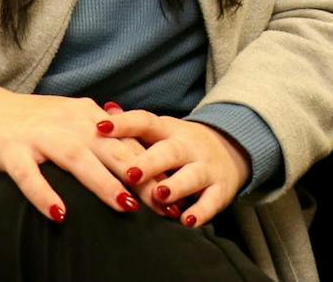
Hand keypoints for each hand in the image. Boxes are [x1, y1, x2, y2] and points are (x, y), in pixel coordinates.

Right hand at [0, 84, 159, 222]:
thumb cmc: (32, 123)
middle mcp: (67, 122)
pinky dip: (44, 194)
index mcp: (86, 115)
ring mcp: (39, 135)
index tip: (175, 190)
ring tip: (124, 207)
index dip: (152, 166)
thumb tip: (139, 155)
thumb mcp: (71, 121)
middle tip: (163, 203)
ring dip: (102, 182)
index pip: (126, 142)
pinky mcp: (11, 150)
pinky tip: (59, 214)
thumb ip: (102, 135)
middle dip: (139, 176)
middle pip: (110, 149)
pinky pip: (28, 175)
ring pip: (76, 158)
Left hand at [104, 112, 251, 227]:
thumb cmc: (180, 144)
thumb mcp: (161, 131)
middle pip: (170, 151)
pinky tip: (187, 221)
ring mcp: (206, 167)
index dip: (124, 123)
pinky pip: (212, 201)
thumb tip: (102, 110)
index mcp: (168, 130)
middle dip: (150, 163)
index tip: (100, 128)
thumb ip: (133, 126)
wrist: (232, 147)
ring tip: (159, 195)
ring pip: (192, 175)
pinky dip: (201, 212)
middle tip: (130, 173)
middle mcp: (188, 147)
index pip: (145, 121)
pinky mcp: (220, 189)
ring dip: (176, 186)